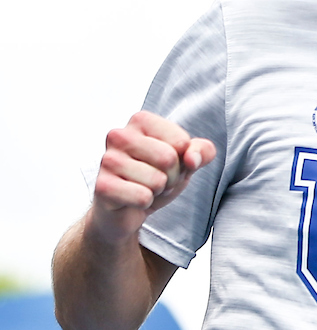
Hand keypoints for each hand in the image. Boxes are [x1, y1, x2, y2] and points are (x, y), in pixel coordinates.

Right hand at [90, 110, 215, 244]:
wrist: (126, 209)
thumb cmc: (156, 177)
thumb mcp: (186, 161)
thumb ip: (202, 151)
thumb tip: (192, 158)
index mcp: (140, 120)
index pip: (181, 142)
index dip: (182, 160)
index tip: (167, 165)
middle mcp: (119, 135)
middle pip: (169, 159)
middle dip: (171, 177)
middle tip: (157, 180)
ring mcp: (108, 160)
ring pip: (157, 180)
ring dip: (157, 191)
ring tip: (143, 188)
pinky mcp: (102, 185)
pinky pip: (142, 197)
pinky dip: (144, 204)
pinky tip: (132, 200)